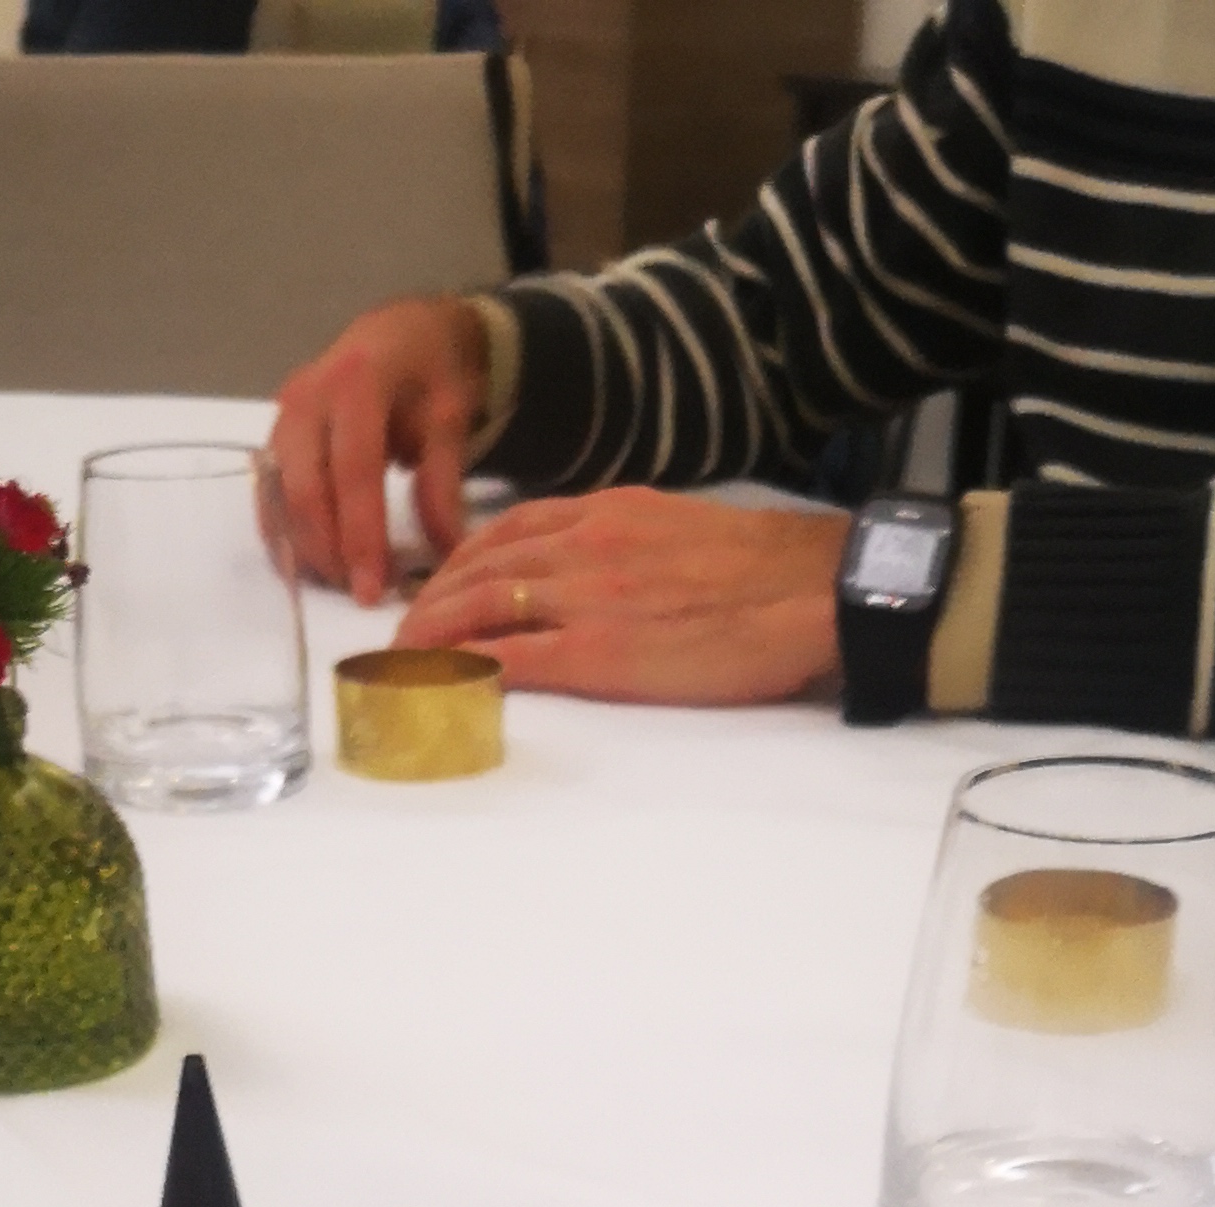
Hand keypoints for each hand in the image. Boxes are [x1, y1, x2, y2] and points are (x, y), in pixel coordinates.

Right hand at [268, 297, 491, 606]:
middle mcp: (308, 395)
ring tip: (337, 584)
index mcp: (356, 381)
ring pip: (280, 495)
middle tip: (357, 595)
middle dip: (328, 551)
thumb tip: (447, 555)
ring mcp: (283, 414)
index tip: (373, 590)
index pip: (354, 472)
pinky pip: (269, 492)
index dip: (361, 536)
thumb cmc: (430, 370)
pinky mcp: (274, 434)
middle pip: (306, 489)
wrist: (402, 331)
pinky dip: (283, 532)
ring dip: (302, 547)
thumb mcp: (450, 417)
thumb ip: (442, 484)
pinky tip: (306, 564)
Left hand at [394, 490, 844, 704]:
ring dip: (431, 636)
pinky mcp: (598, 655)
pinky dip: (466, 671)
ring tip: (404, 661)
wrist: (813, 587)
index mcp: (607, 514)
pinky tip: (441, 686)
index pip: (508, 528)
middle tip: (401, 631)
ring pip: (479, 608)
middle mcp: (584, 546)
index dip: (459, 559)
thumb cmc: (765, 572)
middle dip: (428, 599)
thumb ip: (629, 545)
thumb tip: (601, 573)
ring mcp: (586, 599)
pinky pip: (511, 659)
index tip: (437, 585)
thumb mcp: (681, 531)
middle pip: (477, 567)